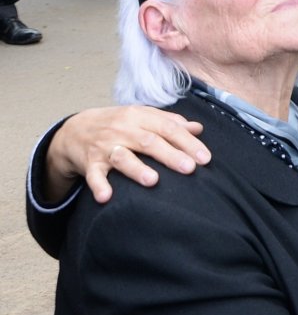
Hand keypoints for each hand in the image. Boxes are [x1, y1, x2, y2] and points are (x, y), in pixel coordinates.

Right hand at [47, 106, 209, 203]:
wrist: (75, 129)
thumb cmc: (118, 124)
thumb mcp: (143, 117)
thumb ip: (170, 122)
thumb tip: (198, 128)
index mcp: (139, 116)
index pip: (168, 128)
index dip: (187, 142)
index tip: (205, 158)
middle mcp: (122, 130)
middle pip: (149, 142)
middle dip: (170, 155)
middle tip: (189, 168)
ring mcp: (105, 146)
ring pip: (122, 157)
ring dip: (137, 169)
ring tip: (153, 181)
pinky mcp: (89, 163)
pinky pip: (93, 175)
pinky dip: (99, 186)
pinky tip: (106, 197)